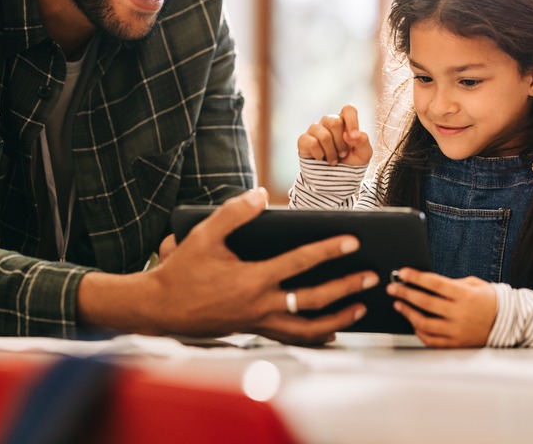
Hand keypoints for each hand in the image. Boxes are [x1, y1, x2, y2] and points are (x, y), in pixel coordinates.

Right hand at [148, 189, 377, 344]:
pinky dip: (316, 335)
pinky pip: (293, 338)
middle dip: (346, 288)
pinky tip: (331, 330)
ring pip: (308, 329)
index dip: (328, 250)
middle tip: (371, 277)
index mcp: (251, 280)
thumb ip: (234, 212)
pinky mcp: (255, 331)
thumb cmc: (182, 271)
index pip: (299, 263)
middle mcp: (260, 306)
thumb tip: (261, 194)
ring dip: (338, 319)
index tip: (353, 241)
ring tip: (360, 307)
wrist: (161, 309)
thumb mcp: (203, 235)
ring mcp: (259, 323)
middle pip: (314, 300)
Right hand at [297, 104, 372, 166]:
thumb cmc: (351, 161)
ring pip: (324, 135)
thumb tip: (349, 134)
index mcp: (345, 121)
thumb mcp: (364, 153)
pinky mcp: (304, 140)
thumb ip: (363, 141)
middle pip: (335, 122)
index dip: (352, 121)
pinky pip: (312, 143)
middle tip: (343, 154)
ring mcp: (315, 130)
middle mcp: (328, 121)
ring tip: (334, 160)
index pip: (348, 109)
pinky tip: (321, 158)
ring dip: (331, 153)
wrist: (336, 179)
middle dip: (341, 143)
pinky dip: (319, 155)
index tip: (354, 137)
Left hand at [387, 269, 496, 347]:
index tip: (402, 273)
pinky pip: (432, 340)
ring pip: (424, 323)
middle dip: (405, 293)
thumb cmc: (490, 300)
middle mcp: (460, 313)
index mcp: (465, 295)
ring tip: (398, 304)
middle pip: (425, 302)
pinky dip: (419, 332)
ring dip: (408, 313)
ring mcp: (457, 330)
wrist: (510, 323)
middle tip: (392, 288)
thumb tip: (425, 282)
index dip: (415, 277)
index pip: (434, 283)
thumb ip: (451, 283)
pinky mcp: (456, 344)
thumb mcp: (473, 284)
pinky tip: (413, 323)